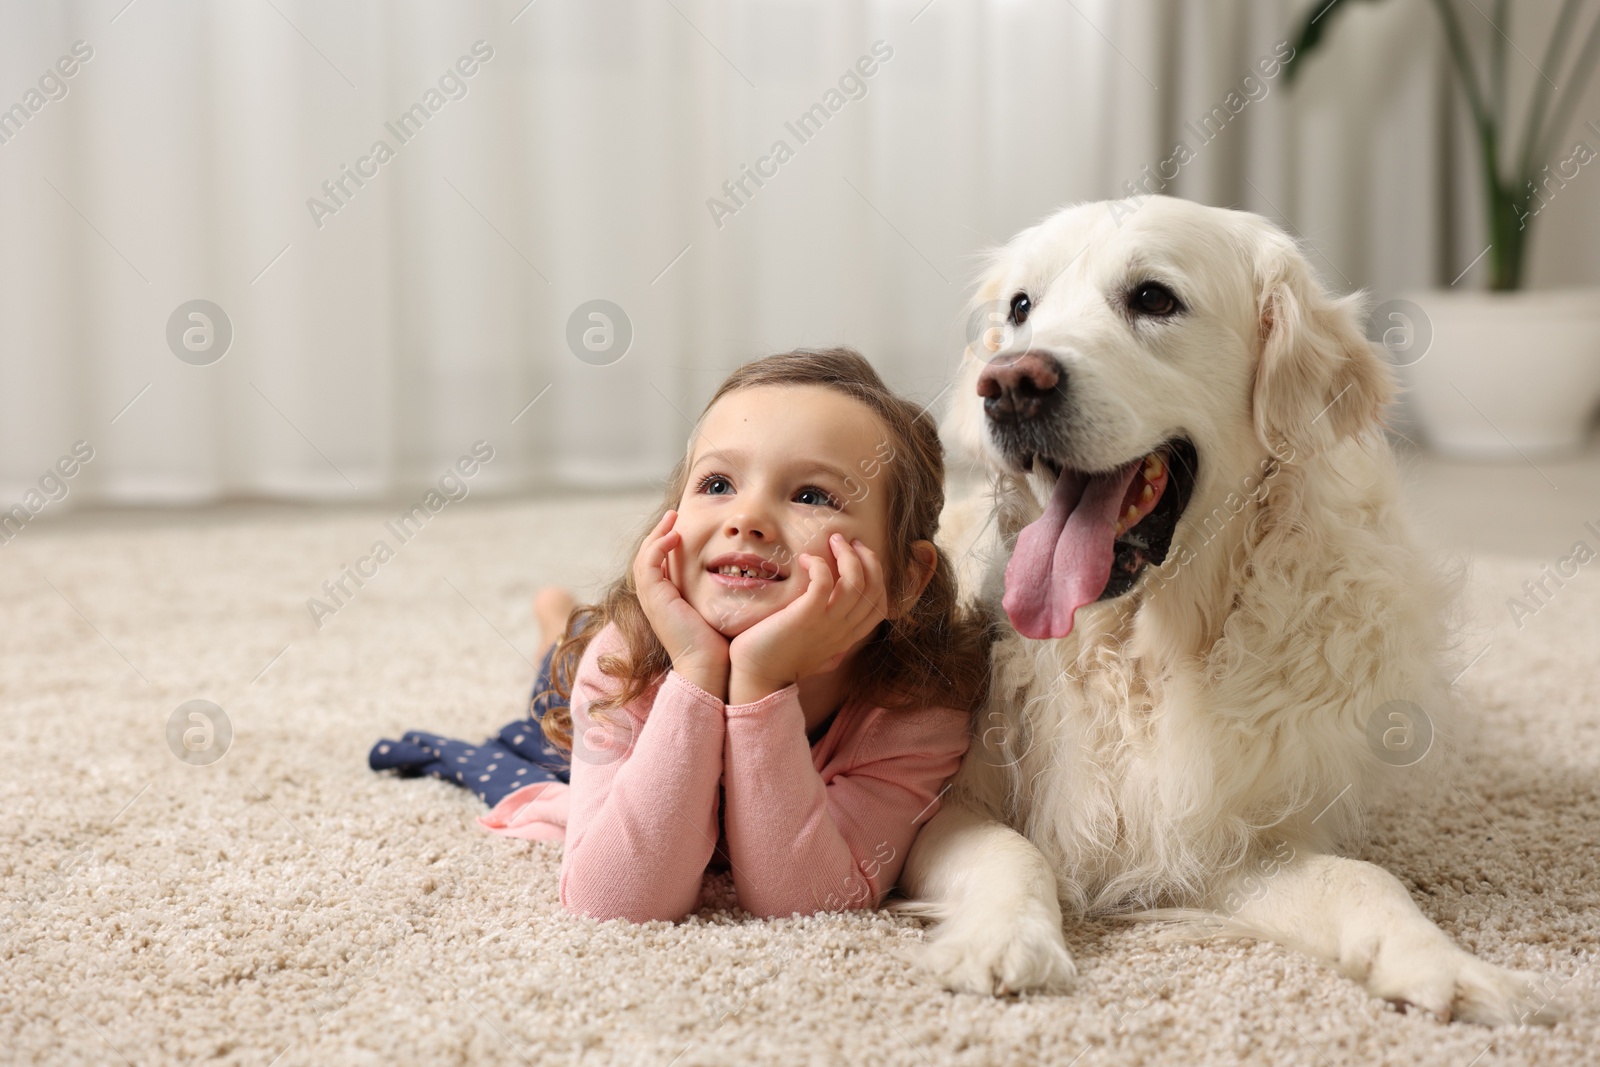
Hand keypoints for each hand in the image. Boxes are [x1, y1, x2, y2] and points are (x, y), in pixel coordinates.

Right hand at [633, 510, 728, 696]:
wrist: (708, 668)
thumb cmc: (719, 644)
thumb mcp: (718, 609)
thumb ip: (719, 592)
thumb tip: (741, 574)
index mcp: (667, 600)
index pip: (659, 564)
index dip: (668, 542)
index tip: (683, 525)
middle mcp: (655, 598)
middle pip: (647, 556)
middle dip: (659, 532)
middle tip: (674, 514)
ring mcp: (652, 599)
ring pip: (644, 556)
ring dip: (657, 534)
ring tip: (673, 517)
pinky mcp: (654, 598)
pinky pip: (648, 564)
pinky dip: (658, 546)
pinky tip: (676, 535)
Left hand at [728, 534, 887, 701]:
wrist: (757, 676)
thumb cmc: (781, 663)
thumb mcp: (819, 660)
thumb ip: (833, 653)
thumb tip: (840, 652)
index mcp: (848, 637)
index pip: (880, 603)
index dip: (876, 575)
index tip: (860, 557)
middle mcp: (843, 630)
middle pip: (873, 587)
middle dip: (867, 558)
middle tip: (848, 541)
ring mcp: (826, 624)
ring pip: (855, 581)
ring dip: (847, 555)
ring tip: (832, 541)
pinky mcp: (805, 616)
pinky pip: (824, 582)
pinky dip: (819, 565)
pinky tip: (805, 559)